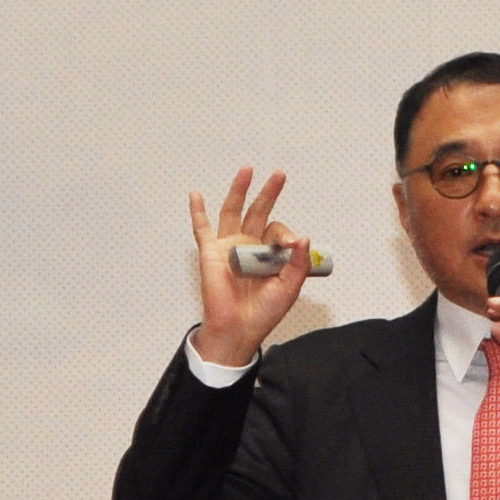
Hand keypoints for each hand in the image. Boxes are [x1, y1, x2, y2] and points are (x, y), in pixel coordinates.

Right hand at [189, 168, 312, 367]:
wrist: (238, 329)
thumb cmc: (263, 313)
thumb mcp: (290, 287)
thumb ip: (298, 263)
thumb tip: (303, 237)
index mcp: (269, 254)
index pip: (279, 232)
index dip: (286, 234)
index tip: (290, 245)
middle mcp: (249, 246)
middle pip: (258, 212)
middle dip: (269, 193)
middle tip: (279, 174)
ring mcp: (229, 247)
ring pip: (233, 211)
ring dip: (239, 190)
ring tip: (247, 170)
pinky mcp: (210, 253)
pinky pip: (202, 229)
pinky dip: (198, 212)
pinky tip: (196, 194)